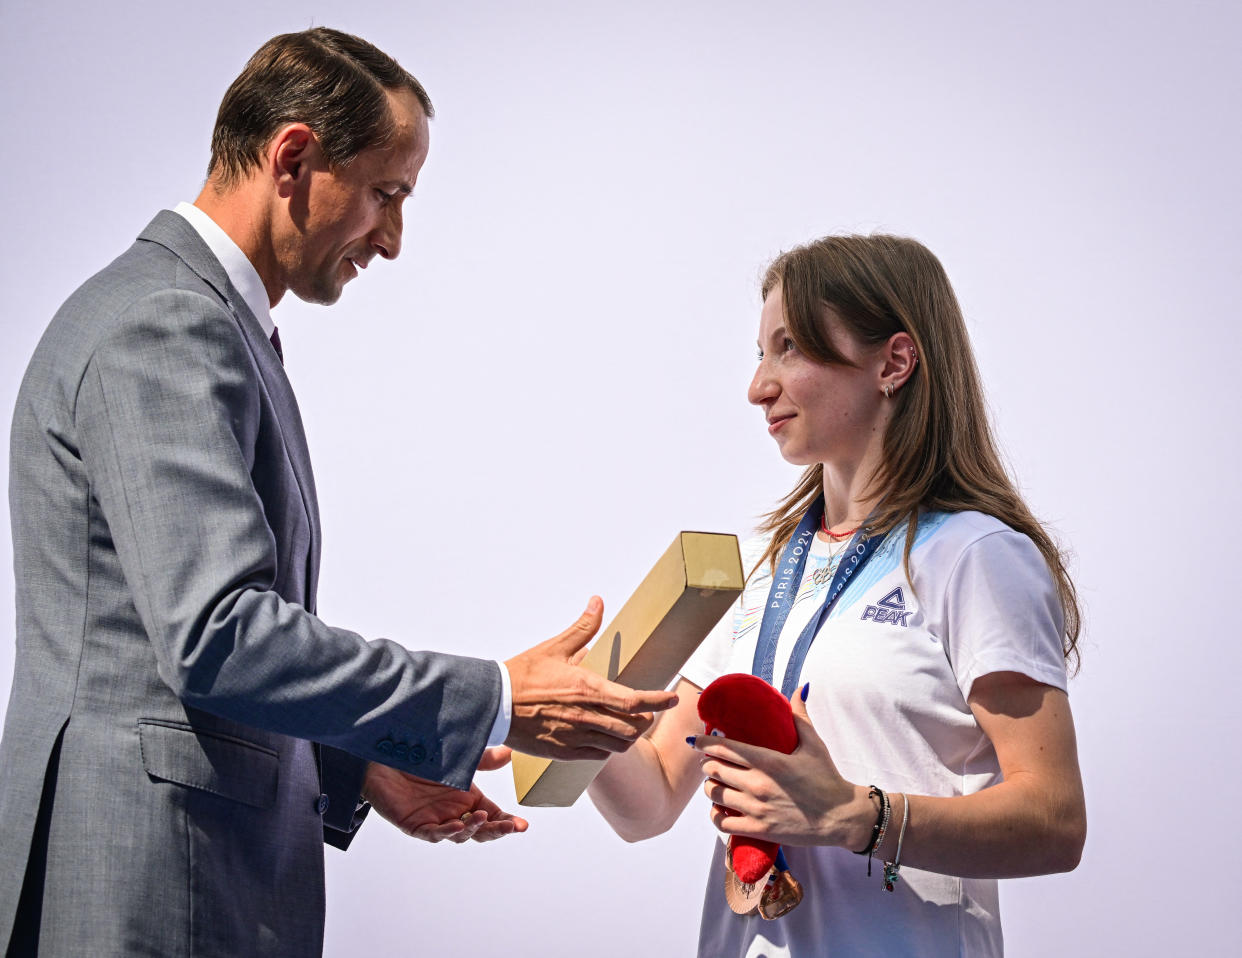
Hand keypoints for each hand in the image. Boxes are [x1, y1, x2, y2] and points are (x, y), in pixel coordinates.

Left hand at [362, 761, 528, 843]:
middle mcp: (455, 813)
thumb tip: (511, 751)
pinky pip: (434, 833)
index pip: (494, 816)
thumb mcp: (459, 756)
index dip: (508, 822)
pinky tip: (458, 825)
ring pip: (460, 835)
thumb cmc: (421, 759)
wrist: (384, 757)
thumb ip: (484, 759)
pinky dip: (447, 831)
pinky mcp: (415, 825)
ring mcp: (436, 821)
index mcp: (468, 800)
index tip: (523, 825)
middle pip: (481, 830)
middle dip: (496, 830)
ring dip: (473, 829)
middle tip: (510, 827)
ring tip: (482, 817)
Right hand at [504, 596, 678, 761]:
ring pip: (618, 745)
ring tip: (628, 725)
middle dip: (645, 720)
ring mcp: (575, 737)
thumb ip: (583, 627)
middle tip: (647, 711)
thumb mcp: (555, 646)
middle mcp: (586, 716)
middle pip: (633, 727)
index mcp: (588, 688)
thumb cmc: (523, 674)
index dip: (659, 701)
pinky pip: (598, 756)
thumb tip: (597, 602)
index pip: (635, 700)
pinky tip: (604, 738)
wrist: (492, 703)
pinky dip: (608, 748)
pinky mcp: (564, 752)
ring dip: (628, 736)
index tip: (672, 698)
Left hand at [693, 684, 870, 848]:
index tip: (694, 740)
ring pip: (714, 794)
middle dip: (708, 763)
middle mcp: (758, 784)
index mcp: (769, 760)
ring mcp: (757, 808)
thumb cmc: (827, 779)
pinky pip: (722, 823)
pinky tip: (720, 809)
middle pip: (713, 769)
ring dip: (711, 787)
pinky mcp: (759, 829)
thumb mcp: (814, 744)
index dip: (703, 742)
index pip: (724, 747)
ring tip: (716, 783)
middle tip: (710, 762)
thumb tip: (797, 689)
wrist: (841, 817)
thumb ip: (799, 716)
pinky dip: (715, 815)